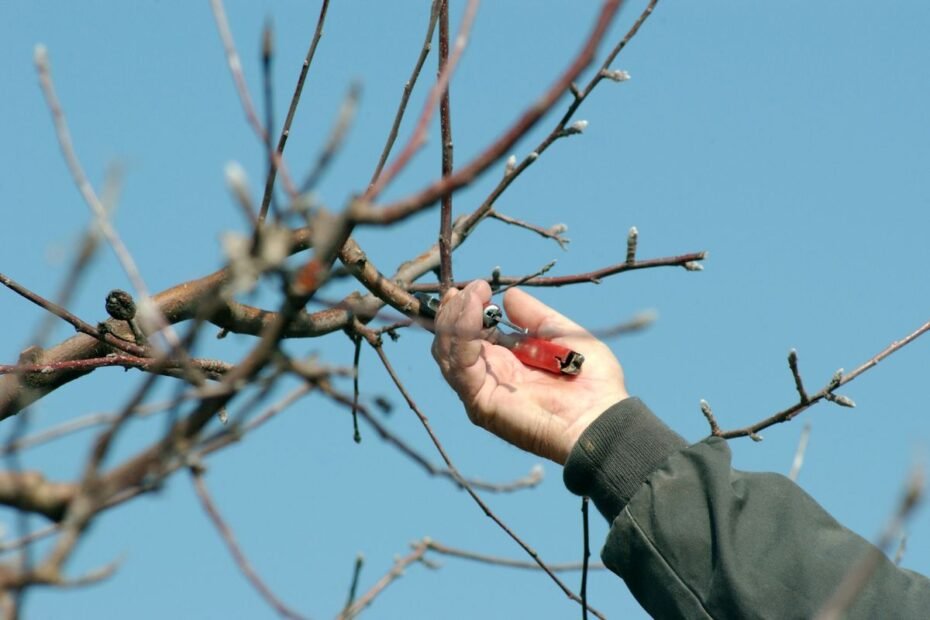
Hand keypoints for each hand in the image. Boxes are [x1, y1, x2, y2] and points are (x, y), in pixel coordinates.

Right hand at [431, 280, 627, 463]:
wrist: (602, 416)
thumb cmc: (592, 383)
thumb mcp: (562, 336)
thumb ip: (534, 317)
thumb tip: (509, 296)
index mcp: (504, 362)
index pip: (468, 333)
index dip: (466, 308)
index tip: (479, 285)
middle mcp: (487, 377)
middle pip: (449, 341)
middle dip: (454, 310)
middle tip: (474, 288)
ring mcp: (481, 391)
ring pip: (446, 352)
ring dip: (455, 318)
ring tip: (474, 295)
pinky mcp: (481, 403)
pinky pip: (460, 367)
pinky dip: (461, 337)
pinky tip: (474, 313)